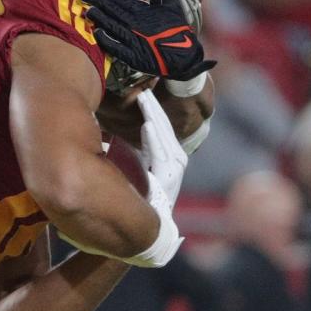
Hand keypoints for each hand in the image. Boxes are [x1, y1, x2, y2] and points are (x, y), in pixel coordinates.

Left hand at [82, 0, 214, 80]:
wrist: (184, 55)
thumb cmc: (177, 29)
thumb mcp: (171, 5)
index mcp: (141, 11)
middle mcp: (134, 23)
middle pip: (111, 9)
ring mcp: (133, 40)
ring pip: (112, 25)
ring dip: (99, 17)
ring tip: (87, 8)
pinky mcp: (133, 56)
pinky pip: (117, 47)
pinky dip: (107, 40)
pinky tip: (97, 33)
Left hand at [136, 89, 187, 205]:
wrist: (157, 221)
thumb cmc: (147, 192)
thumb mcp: (144, 164)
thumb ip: (142, 146)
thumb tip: (134, 128)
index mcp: (171, 154)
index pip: (162, 126)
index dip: (153, 109)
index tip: (144, 93)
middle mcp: (177, 158)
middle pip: (164, 126)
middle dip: (153, 107)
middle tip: (144, 89)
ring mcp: (175, 167)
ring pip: (163, 135)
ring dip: (153, 116)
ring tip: (145, 100)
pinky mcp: (169, 176)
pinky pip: (159, 153)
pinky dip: (153, 139)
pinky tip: (147, 125)